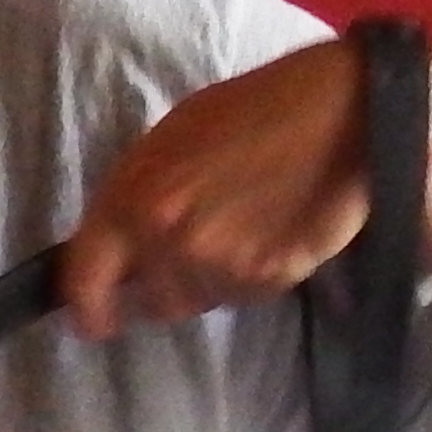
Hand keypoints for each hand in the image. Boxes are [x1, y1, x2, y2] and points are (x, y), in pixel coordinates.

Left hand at [55, 38, 370, 339]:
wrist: (345, 111)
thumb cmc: (259, 110)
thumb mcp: (175, 138)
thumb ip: (137, 195)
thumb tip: (116, 246)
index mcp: (133, 197)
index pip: (85, 279)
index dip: (88, 307)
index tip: (94, 321)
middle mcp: (166, 237)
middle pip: (153, 300)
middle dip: (169, 286)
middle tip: (204, 247)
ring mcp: (216, 262)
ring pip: (200, 300)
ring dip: (214, 279)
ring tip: (248, 226)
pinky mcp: (263, 279)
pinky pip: (245, 296)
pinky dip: (256, 275)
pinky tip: (277, 230)